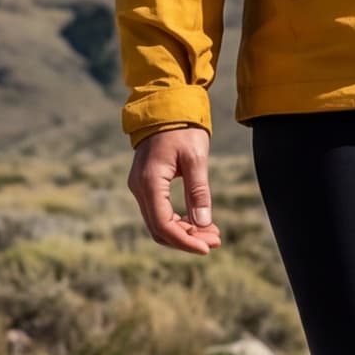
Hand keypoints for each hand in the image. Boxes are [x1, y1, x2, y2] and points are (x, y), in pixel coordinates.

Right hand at [131, 125, 220, 255]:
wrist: (166, 106)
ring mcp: (140, 187)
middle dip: (187, 239)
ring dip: (184, 232)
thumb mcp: (196, 158)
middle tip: (215, 241)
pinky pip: (159, 212)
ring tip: (212, 234)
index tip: (207, 248)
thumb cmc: (183, 128)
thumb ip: (198, 191)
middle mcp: (139, 187)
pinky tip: (199, 222)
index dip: (185, 241)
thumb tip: (203, 223)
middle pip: (159, 228)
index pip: (163, 224)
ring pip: (159, 223)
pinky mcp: (146, 185)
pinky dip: (178, 221)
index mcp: (150, 181)